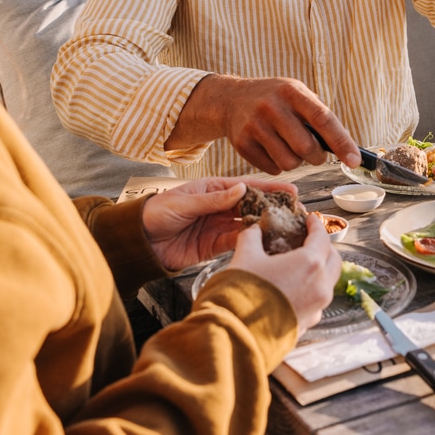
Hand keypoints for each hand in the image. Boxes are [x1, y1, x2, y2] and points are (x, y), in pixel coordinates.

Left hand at [142, 177, 297, 269]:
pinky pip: (237, 243)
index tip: (290, 190)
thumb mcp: (184, 202)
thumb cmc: (155, 213)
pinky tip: (266, 245)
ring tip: (288, 230)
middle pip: (252, 207)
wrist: (138, 241)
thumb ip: (214, 199)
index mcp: (213, 189)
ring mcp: (218, 227)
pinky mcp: (214, 247)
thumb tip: (242, 189)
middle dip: (273, 209)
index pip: (247, 187)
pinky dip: (251, 244)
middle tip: (296, 213)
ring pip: (249, 226)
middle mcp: (219, 207)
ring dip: (266, 228)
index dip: (269, 189)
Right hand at [211, 76, 360, 174]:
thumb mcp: (296, 93)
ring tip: (289, 147)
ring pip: (290, 162)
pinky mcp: (242, 143)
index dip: (342, 142)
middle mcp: (271, 107)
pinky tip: (272, 149)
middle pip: (306, 147)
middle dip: (317, 157)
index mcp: (292, 91)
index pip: (323, 119)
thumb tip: (345, 147)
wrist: (231, 99)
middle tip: (315, 153)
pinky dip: (278, 165)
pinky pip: (273, 169)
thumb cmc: (274, 99)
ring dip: (296, 162)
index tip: (355, 160)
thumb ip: (318, 115)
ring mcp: (254, 125)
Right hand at [223, 214, 341, 333]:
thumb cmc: (242, 292)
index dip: (316, 224)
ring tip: (301, 263)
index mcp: (310, 264)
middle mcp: (320, 286)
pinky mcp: (308, 323)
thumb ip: (252, 237)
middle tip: (309, 239)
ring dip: (320, 269)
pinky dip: (310, 289)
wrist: (236, 333)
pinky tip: (293, 287)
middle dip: (323, 246)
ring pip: (328, 282)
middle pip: (332, 259)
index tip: (311, 219)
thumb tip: (254, 230)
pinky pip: (316, 301)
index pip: (322, 237)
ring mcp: (316, 307)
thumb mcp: (245, 255)